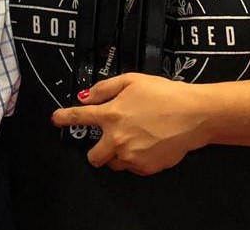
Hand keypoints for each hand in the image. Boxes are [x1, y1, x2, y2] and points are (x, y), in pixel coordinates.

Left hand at [50, 73, 209, 175]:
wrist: (193, 115)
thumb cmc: (164, 94)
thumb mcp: (132, 80)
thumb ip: (105, 88)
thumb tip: (86, 97)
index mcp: (111, 115)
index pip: (79, 118)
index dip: (64, 118)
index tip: (55, 120)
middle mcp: (117, 139)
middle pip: (94, 156)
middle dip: (97, 150)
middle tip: (110, 139)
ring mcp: (131, 157)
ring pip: (114, 163)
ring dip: (117, 155)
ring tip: (135, 139)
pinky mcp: (146, 168)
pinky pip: (133, 168)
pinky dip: (135, 159)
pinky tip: (148, 144)